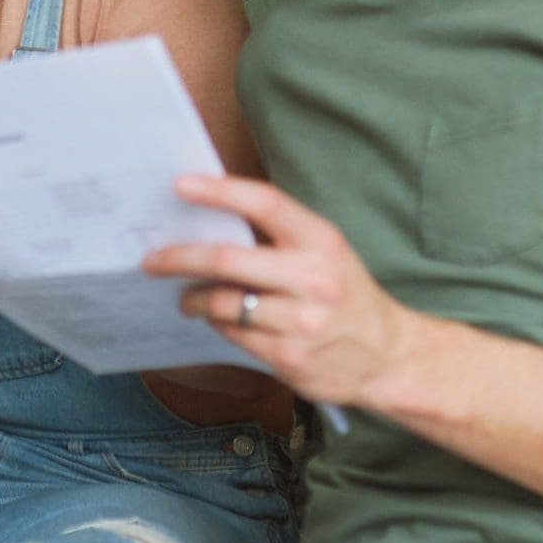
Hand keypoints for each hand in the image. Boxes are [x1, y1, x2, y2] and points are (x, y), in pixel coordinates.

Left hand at [142, 174, 419, 408]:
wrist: (390, 356)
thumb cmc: (346, 295)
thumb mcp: (327, 253)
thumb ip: (279, 236)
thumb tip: (210, 220)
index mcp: (322, 241)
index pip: (265, 204)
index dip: (219, 191)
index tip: (180, 185)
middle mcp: (314, 279)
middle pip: (226, 260)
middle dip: (179, 257)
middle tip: (152, 259)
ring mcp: (302, 322)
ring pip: (222, 304)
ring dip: (193, 299)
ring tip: (186, 297)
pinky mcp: (290, 357)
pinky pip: (233, 335)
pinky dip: (218, 324)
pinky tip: (218, 320)